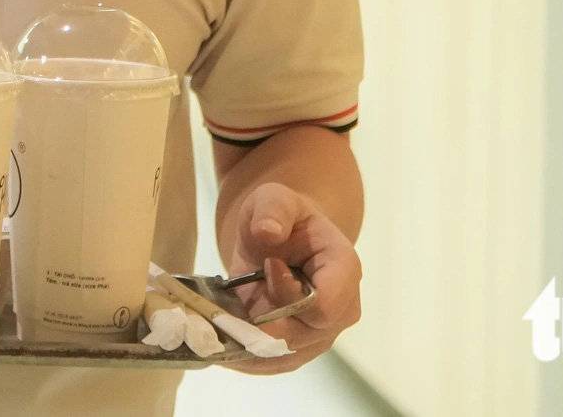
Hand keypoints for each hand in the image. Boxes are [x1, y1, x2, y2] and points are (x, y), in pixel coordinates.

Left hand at [216, 181, 361, 373]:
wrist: (281, 238)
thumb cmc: (281, 216)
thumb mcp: (273, 198)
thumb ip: (273, 209)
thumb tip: (268, 232)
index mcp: (344, 269)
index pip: (327, 305)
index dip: (290, 293)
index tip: (267, 266)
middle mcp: (342, 308)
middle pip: (303, 334)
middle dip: (263, 320)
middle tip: (236, 297)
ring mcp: (321, 333)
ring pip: (286, 356)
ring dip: (249, 344)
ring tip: (219, 326)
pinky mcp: (299, 348)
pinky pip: (273, 364)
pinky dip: (245, 357)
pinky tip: (222, 343)